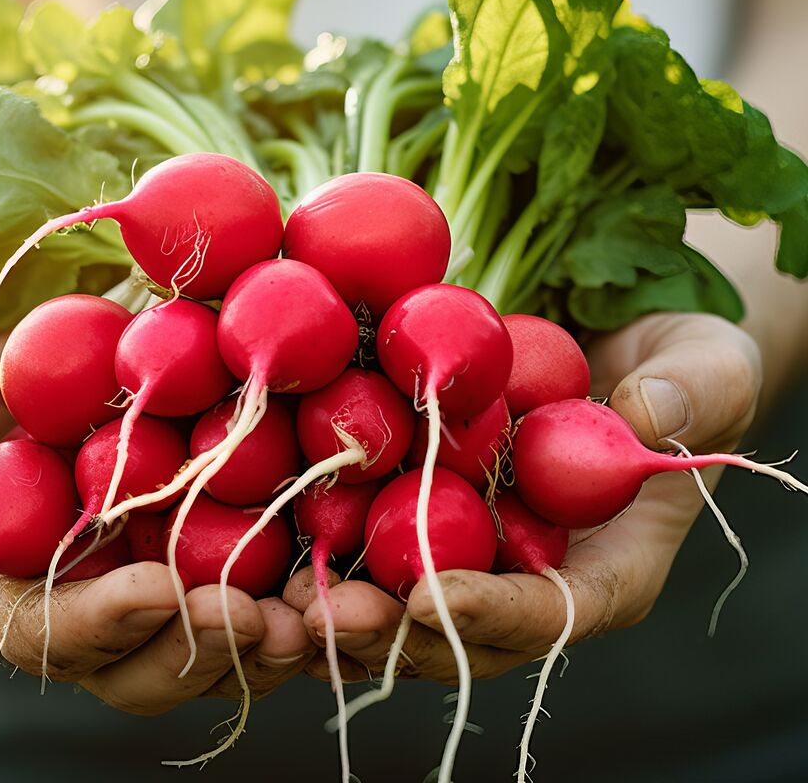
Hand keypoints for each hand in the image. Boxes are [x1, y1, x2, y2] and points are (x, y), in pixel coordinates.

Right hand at [0, 319, 312, 711]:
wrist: (60, 349)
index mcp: (8, 577)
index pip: (41, 631)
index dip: (96, 626)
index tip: (157, 590)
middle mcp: (89, 597)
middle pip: (140, 662)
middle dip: (197, 651)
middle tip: (255, 621)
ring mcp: (158, 578)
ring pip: (211, 647)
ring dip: (264, 643)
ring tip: (314, 614)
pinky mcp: (218, 546)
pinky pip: (262, 590)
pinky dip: (302, 592)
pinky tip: (340, 572)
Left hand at [287, 312, 760, 683]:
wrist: (621, 347)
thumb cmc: (681, 365)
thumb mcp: (707, 366)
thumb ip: (690, 394)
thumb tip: (643, 415)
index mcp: (605, 567)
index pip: (555, 614)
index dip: (495, 614)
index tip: (432, 597)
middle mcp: (529, 573)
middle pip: (462, 633)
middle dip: (395, 632)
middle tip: (333, 616)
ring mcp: (474, 546)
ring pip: (403, 603)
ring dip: (343, 607)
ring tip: (283, 597)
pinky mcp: (427, 505)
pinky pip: (373, 538)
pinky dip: (325, 546)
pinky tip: (272, 539)